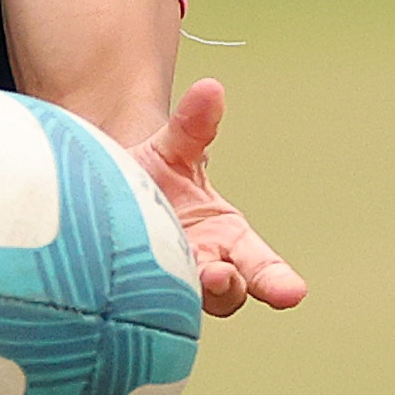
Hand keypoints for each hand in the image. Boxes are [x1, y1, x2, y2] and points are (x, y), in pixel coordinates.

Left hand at [135, 77, 307, 315]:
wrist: (101, 192)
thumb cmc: (150, 174)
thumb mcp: (174, 148)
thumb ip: (193, 126)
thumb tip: (210, 89)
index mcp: (225, 239)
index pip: (259, 266)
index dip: (276, 280)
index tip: (292, 293)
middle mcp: (201, 268)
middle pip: (226, 293)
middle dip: (227, 288)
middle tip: (219, 275)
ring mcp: (166, 285)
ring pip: (182, 303)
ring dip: (183, 294)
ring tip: (172, 279)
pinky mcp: (128, 293)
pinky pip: (135, 305)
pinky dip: (131, 298)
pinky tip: (115, 284)